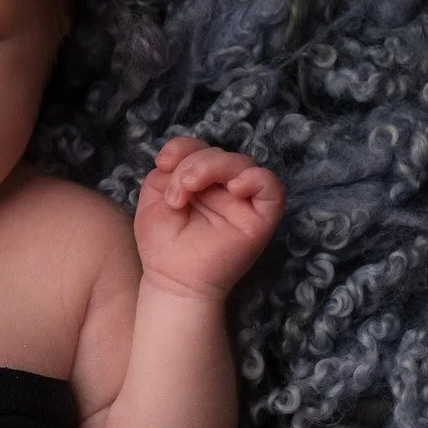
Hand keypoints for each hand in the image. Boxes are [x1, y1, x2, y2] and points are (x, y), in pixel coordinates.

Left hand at [133, 137, 285, 301]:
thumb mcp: (155, 197)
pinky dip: (254, 179)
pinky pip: (272, 187)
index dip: (183, 147)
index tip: (163, 163)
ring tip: (188, 190)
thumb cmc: (163, 244)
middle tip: (176, 193)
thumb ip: (167, 171)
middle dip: (192, 163)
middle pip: (220, 153)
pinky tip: (232, 188)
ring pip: (242, 163)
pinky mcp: (261, 219)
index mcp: (203, 183)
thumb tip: (178, 158)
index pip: (202, 149)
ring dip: (211, 167)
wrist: (172, 280)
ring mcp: (244, 203)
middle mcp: (226, 190)